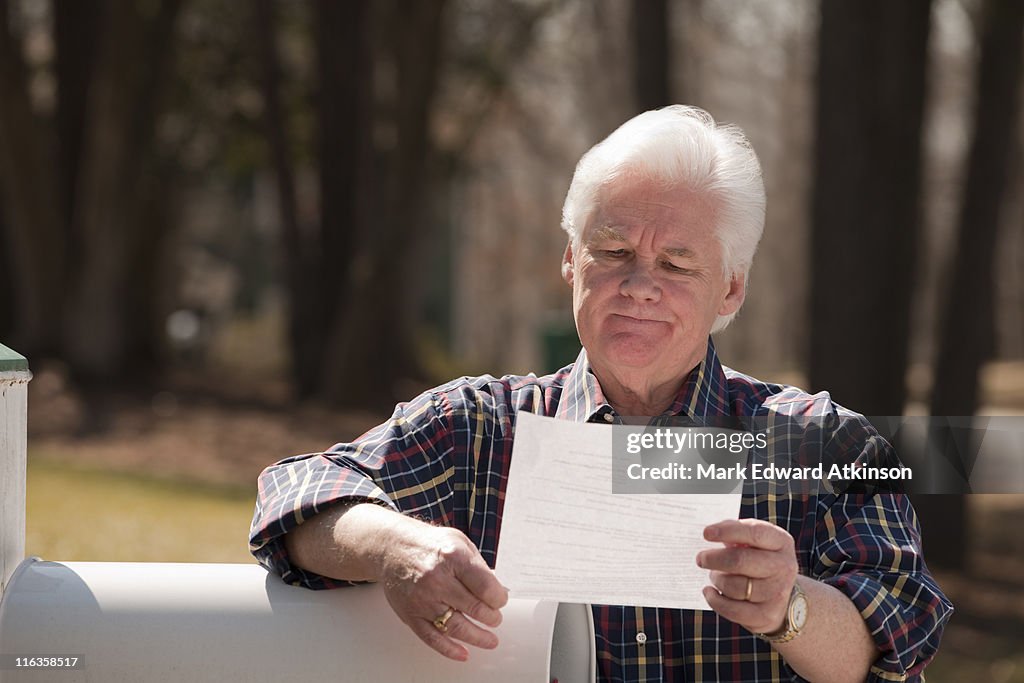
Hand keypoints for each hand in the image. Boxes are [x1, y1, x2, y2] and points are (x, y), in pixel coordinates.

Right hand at [378, 520, 509, 661]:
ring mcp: (423, 599)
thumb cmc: (428, 545)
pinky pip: (432, 637)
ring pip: (456, 627)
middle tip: (495, 618)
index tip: (500, 600)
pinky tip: (463, 652)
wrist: (392, 548)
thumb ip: (479, 566)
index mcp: (453, 558)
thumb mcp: (459, 542)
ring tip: (490, 640)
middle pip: (475, 608)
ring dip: (478, 637)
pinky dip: (449, 649)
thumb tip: (497, 591)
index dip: (499, 598)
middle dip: (492, 617)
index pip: (486, 587)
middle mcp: (437, 579)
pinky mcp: (411, 614)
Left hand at [695, 519, 798, 634]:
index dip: (728, 531)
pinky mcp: (767, 615)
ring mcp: (778, 593)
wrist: (783, 595)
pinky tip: (709, 591)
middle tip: (701, 558)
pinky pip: (733, 610)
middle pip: (741, 561)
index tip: (706, 533)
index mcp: (781, 542)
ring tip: (715, 575)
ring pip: (735, 586)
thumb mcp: (754, 540)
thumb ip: (736, 531)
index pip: (755, 533)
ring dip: (717, 579)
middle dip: (714, 559)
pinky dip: (715, 600)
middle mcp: (784, 567)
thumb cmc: (759, 559)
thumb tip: (712, 532)